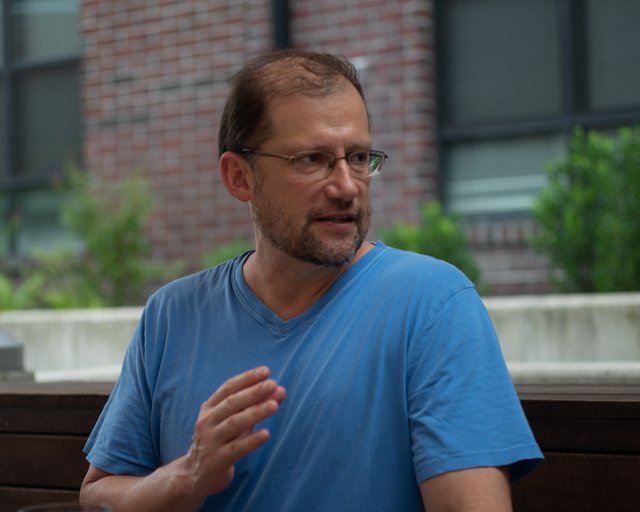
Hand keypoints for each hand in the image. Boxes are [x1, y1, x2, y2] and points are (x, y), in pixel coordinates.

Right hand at [183, 366, 285, 498]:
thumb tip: (279, 390)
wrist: (194, 476)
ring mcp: (211, 441)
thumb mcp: (233, 422)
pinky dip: (251, 440)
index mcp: (209, 408)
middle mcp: (207, 422)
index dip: (247, 378)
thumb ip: (254, 406)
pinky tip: (266, 434)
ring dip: (255, 412)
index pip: (228, 388)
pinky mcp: (217, 460)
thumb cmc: (220, 441)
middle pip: (231, 403)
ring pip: (234, 423)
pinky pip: (236, 448)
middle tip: (272, 384)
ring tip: (274, 405)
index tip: (265, 371)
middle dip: (253, 392)